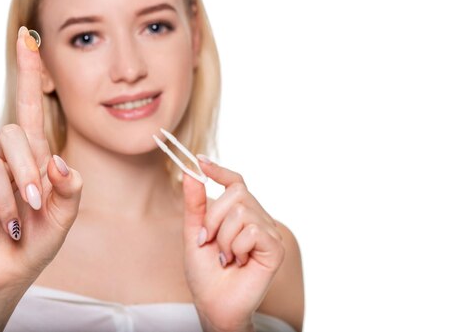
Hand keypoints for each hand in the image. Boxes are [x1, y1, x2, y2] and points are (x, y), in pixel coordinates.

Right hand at [0, 26, 81, 294]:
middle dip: (26, 171)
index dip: (30, 71)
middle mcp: (7, 156)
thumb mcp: (65, 215)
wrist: (12, 270)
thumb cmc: (41, 237)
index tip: (28, 37)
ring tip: (14, 223)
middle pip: (12, 134)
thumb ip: (70, 189)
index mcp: (35, 154)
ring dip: (9, 201)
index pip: (31, 104)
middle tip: (34, 204)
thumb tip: (58, 163)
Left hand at [182, 157, 284, 331]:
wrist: (213, 303)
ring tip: (225, 256)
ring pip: (242, 212)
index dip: (220, 170)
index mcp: (239, 213)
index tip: (200, 162)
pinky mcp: (275, 248)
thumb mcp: (195, 231)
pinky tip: (238, 262)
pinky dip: (237, 247)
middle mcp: (258, 218)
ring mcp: (269, 232)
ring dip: (223, 237)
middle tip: (209, 241)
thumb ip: (195, 203)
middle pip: (236, 193)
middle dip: (214, 218)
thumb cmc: (205, 272)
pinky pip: (252, 230)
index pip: (236, 182)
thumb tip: (190, 171)